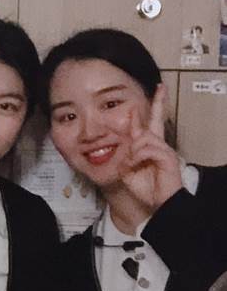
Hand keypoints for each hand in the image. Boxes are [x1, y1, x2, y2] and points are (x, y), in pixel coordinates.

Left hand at [119, 84, 181, 209]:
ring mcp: (163, 150)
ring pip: (144, 137)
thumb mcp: (127, 170)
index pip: (147, 125)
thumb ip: (124, 157)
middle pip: (157, 119)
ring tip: (130, 163)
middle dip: (159, 102)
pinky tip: (134, 164)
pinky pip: (148, 149)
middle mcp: (157, 144)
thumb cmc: (144, 186)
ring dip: (133, 149)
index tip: (143, 99)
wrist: (158, 202)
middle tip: (162, 88)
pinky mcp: (167, 157)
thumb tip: (122, 148)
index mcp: (147, 146)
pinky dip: (137, 156)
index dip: (143, 112)